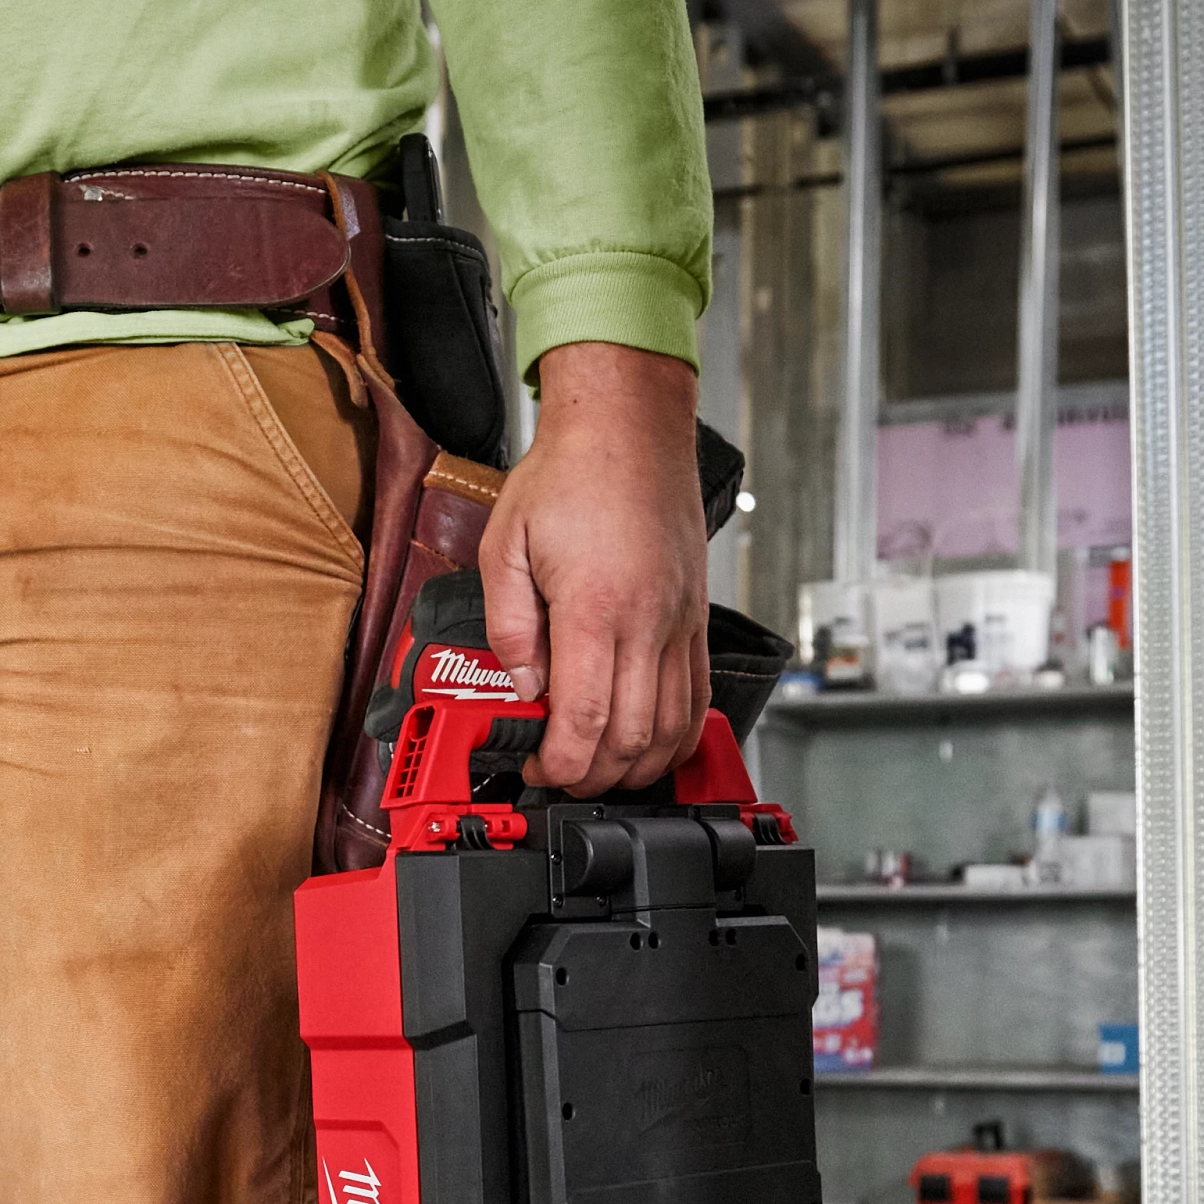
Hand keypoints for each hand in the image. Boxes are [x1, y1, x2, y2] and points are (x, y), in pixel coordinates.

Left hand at [476, 341, 705, 794]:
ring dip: (635, 767)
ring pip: (672, 729)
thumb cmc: (569, 476)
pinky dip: (676, 737)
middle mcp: (648, 622)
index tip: (537, 769)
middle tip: (559, 775)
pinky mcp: (696, 620)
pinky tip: (648, 747)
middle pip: (631, 738)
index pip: (585, 719)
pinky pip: (698, 698)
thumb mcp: (505, 545)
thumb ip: (508, 626)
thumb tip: (523, 688)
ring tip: (597, 768)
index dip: (560, 763)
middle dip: (592, 776)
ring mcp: (680, 624)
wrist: (629, 428)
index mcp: (596, 607)